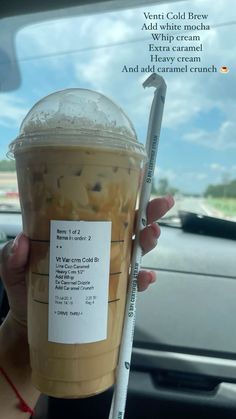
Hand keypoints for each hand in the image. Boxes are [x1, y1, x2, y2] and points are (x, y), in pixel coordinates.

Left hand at [0, 194, 173, 326]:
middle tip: (159, 205)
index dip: (125, 194)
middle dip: (150, 213)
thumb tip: (23, 242)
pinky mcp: (111, 293)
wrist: (32, 319)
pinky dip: (141, 280)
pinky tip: (145, 277)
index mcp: (81, 233)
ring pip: (137, 251)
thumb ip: (13, 256)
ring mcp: (107, 269)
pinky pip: (131, 285)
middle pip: (131, 226)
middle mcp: (99, 247)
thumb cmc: (26, 285)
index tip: (139, 181)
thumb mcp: (14, 267)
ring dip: (148, 242)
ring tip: (151, 235)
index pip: (106, 209)